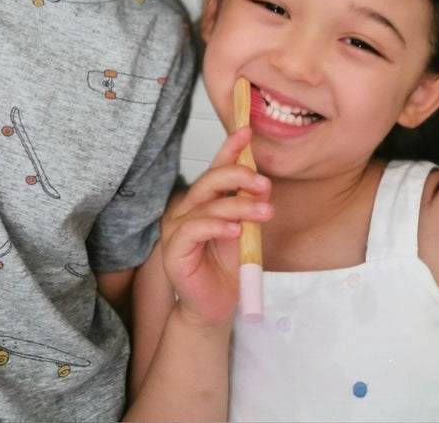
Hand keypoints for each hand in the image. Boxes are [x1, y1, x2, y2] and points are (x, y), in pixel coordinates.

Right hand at [160, 127, 272, 327]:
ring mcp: (176, 228)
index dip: (229, 149)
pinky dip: (217, 227)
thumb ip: (246, 206)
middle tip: (265, 184)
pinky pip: (194, 230)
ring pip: (207, 205)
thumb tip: (262, 181)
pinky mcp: (173, 250)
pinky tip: (236, 231)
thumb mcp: (244, 230)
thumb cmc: (228, 268)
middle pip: (209, 181)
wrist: (216, 306)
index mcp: (202, 201)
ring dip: (239, 206)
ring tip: (265, 212)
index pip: (216, 168)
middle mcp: (186, 209)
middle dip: (239, 176)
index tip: (247, 132)